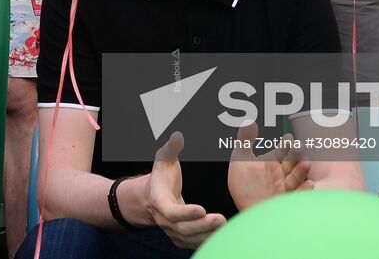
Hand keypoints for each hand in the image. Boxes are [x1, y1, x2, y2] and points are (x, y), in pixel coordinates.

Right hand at [146, 133, 225, 248]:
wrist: (152, 198)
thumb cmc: (162, 176)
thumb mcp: (163, 159)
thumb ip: (171, 148)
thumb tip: (178, 135)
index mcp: (160, 202)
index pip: (171, 211)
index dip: (185, 213)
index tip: (202, 209)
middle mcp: (165, 221)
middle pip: (184, 229)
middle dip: (203, 226)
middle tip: (222, 220)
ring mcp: (173, 232)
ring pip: (191, 239)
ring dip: (208, 235)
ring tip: (227, 227)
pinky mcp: (182, 238)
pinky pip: (195, 243)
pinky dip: (209, 240)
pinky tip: (224, 235)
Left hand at [227, 123, 312, 211]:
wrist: (246, 212)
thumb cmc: (243, 186)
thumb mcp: (240, 160)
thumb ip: (245, 141)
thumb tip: (249, 122)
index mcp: (272, 162)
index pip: (282, 150)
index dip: (285, 144)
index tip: (288, 138)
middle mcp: (282, 174)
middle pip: (291, 162)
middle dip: (295, 154)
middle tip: (298, 146)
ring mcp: (286, 188)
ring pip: (296, 177)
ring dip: (302, 170)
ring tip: (306, 163)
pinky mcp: (287, 202)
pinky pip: (297, 196)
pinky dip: (304, 190)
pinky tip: (310, 184)